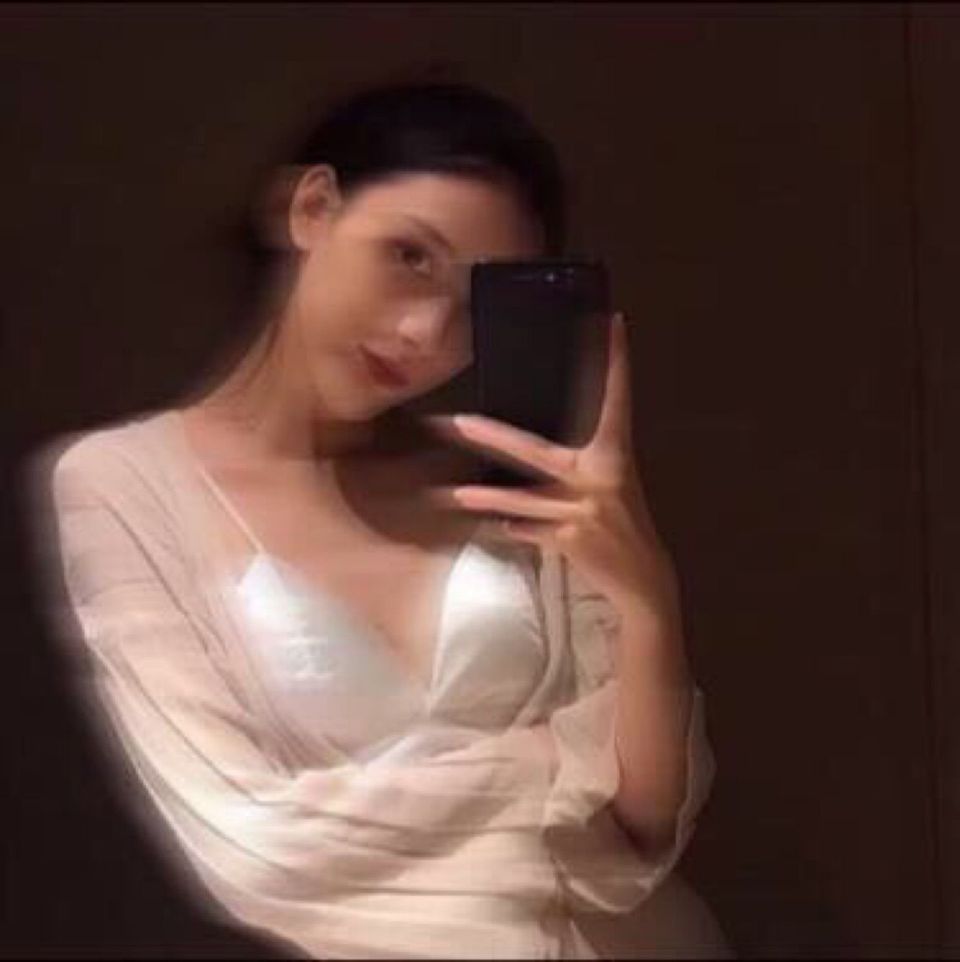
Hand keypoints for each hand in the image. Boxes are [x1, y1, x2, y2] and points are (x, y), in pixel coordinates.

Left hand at [423, 312, 680, 621]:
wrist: (641, 578)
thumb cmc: (622, 524)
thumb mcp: (611, 486)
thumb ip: (580, 465)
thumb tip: (536, 449)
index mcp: (614, 457)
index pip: (616, 400)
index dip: (616, 361)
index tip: (614, 324)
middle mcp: (600, 478)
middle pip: (536, 451)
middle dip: (493, 437)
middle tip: (457, 422)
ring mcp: (583, 510)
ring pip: (522, 501)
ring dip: (486, 499)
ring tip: (454, 494)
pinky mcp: (570, 539)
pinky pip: (529, 531)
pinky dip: (513, 529)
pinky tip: (499, 526)